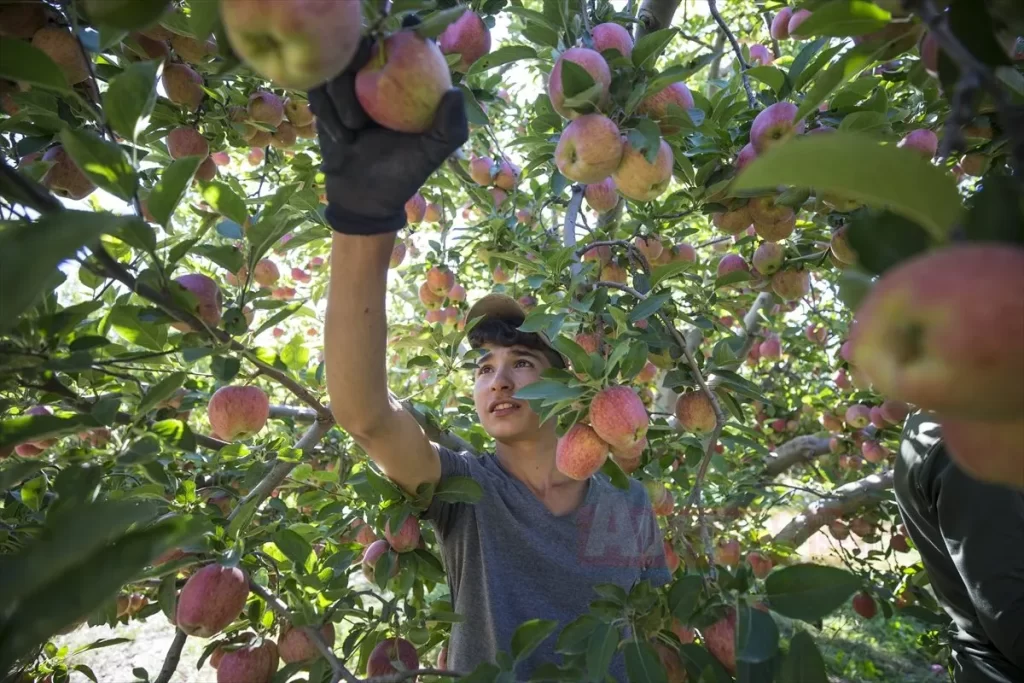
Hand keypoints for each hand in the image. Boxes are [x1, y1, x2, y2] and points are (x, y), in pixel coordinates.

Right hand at [308, 34, 467, 235]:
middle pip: (360, 50)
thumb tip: (455, 92)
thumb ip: (449, 129)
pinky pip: (318, 95)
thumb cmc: (403, 174)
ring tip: (355, 130)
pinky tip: (343, 139)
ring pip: (335, 73)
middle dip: (357, 59)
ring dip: (342, 98)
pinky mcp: (324, 105)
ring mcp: (346, 92)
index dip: (398, 38)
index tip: (394, 44)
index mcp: (402, 85)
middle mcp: (374, 82)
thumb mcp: (431, 154)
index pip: (399, 47)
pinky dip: (329, 114)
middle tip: (359, 73)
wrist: (365, 199)